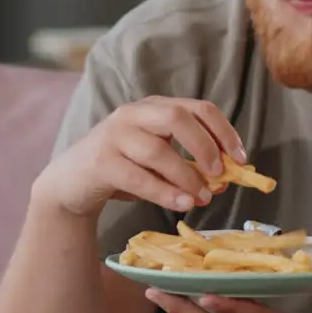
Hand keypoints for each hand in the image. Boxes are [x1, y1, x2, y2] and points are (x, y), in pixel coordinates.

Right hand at [33, 96, 246, 216]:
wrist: (70, 183)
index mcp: (153, 108)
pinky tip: (182, 204)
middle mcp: (133, 114)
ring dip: (187, 177)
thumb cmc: (121, 170)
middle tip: (220, 174)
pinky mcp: (100, 161)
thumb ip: (187, 166)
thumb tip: (225, 180)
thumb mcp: (158, 163)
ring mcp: (114, 135)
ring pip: (158, 151)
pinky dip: (165, 192)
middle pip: (177, 118)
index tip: (241, 158)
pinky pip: (138, 177)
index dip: (224, 131)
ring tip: (202, 198)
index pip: (197, 108)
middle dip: (205, 146)